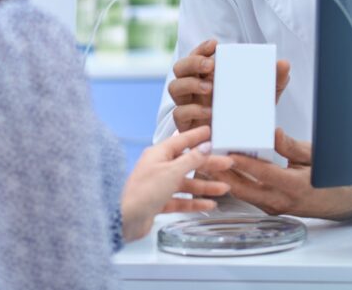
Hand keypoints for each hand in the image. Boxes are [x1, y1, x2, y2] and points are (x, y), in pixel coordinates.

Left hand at [120, 125, 233, 241]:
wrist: (125, 219)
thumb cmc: (142, 192)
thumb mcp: (172, 172)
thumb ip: (191, 159)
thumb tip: (205, 147)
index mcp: (158, 154)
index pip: (182, 140)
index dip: (197, 136)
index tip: (210, 132)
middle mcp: (158, 167)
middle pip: (187, 163)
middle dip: (207, 164)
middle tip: (226, 163)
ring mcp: (158, 185)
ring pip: (186, 183)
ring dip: (205, 186)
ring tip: (223, 188)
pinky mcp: (159, 202)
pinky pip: (181, 200)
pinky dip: (194, 202)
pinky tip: (208, 204)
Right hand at [169, 39, 291, 131]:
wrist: (243, 145)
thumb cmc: (250, 114)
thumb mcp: (265, 96)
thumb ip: (275, 79)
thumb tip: (284, 63)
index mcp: (208, 76)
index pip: (197, 55)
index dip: (201, 48)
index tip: (215, 44)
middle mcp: (194, 88)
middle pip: (180, 68)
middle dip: (193, 62)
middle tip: (211, 66)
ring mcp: (188, 105)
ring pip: (174, 87)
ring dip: (190, 84)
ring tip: (210, 88)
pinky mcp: (187, 125)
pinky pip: (179, 114)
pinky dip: (193, 110)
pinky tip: (209, 112)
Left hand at [205, 128, 351, 220]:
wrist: (341, 202)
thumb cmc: (330, 178)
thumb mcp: (314, 156)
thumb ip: (290, 146)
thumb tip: (273, 133)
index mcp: (294, 186)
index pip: (263, 173)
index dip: (243, 162)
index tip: (226, 150)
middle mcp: (281, 200)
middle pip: (244, 188)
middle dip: (222, 173)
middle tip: (205, 157)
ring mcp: (274, 207)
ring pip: (243, 194)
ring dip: (225, 179)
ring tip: (206, 163)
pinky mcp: (270, 208)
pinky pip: (248, 196)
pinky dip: (235, 183)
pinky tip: (224, 172)